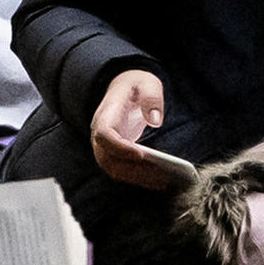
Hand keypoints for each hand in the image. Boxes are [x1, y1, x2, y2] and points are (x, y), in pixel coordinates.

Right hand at [88, 70, 171, 184]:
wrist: (125, 90)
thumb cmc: (136, 86)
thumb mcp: (147, 83)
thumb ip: (151, 97)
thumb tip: (155, 121)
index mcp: (106, 114)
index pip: (104, 134)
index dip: (119, 147)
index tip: (140, 154)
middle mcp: (100, 134)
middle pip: (109, 158)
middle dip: (134, 169)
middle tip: (161, 174)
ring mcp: (105, 146)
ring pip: (115, 169)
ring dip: (137, 177)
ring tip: (164, 181)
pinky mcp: (114, 154)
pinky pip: (122, 171)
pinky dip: (138, 178)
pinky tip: (159, 181)